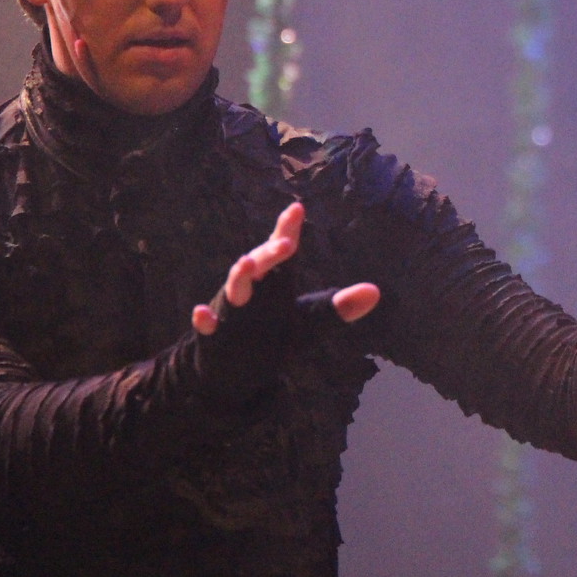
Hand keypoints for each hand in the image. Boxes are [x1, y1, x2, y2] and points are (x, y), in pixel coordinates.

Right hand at [192, 202, 379, 334]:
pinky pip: (205, 326)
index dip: (289, 229)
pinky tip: (200, 313)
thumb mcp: (313, 323)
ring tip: (245, 263)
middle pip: (260, 264)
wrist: (239, 369)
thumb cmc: (278, 334)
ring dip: (239, 276)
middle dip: (270, 252)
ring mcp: (231, 311)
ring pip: (233, 289)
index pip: (284, 251)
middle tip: (286, 242)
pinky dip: (203, 320)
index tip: (297, 207)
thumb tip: (375, 293)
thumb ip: (341, 307)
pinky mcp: (214, 336)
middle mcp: (253, 290)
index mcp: (277, 282)